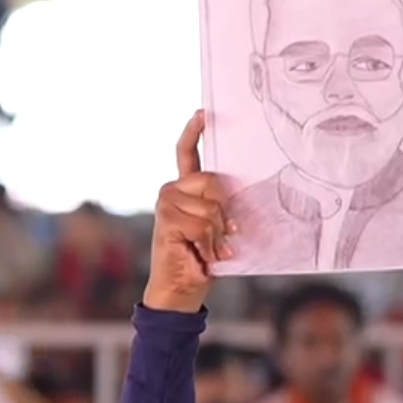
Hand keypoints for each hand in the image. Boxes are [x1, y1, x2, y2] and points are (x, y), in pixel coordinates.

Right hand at [143, 112, 232, 312]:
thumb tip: (237, 196)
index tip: (203, 113)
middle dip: (224, 212)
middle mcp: (172, 191)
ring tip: (209, 249)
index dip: (194, 131)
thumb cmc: (202, 258)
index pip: (187, 153)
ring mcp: (166, 203)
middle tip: (221, 236)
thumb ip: (222, 207)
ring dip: (217, 235)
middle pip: (213, 181)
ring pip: (210, 207)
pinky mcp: (165, 219)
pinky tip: (203, 254)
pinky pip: (202, 224)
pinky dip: (209, 244)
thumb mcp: (218, 228)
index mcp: (185, 190)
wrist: (182, 289)